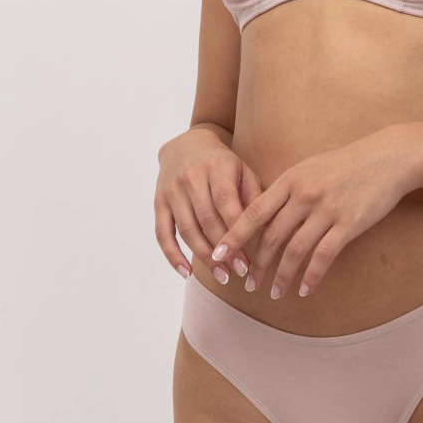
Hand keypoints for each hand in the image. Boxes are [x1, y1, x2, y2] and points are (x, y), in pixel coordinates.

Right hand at [154, 127, 262, 282]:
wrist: (186, 146)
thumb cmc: (223, 165)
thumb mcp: (243, 171)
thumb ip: (254, 197)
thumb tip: (264, 232)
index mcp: (217, 167)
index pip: (226, 204)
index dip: (237, 234)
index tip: (250, 259)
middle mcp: (191, 177)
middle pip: (207, 220)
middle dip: (224, 250)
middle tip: (240, 272)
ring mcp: (172, 190)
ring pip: (187, 229)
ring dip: (204, 258)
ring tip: (222, 275)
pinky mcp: (158, 202)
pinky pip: (162, 233)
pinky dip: (172, 255)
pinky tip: (185, 273)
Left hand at [209, 124, 422, 299]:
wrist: (388, 157)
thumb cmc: (348, 164)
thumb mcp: (311, 168)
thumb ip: (288, 190)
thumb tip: (265, 214)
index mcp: (290, 180)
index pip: (253, 212)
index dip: (234, 235)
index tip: (218, 253)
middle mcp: (304, 195)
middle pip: (270, 236)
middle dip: (256, 264)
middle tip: (247, 284)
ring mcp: (326, 209)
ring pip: (294, 250)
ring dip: (281, 276)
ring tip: (274, 294)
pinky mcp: (349, 223)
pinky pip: (324, 255)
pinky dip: (311, 276)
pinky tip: (305, 290)